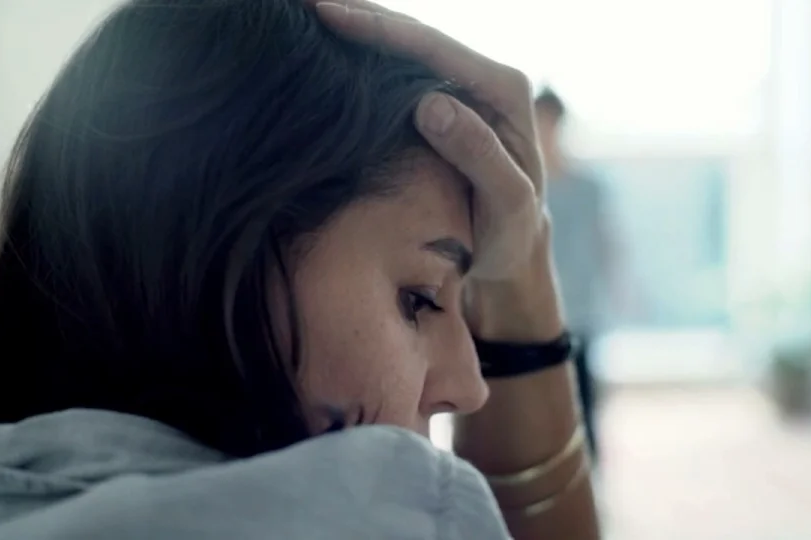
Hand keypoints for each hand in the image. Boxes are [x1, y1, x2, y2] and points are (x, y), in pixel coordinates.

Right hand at [314, 0, 563, 341]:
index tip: (326, 14)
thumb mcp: (508, 204)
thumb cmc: (510, 234)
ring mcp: (461, 88)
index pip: (433, 48)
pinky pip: (395, 70)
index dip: (378, 29)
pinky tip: (326, 49)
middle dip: (359, 12)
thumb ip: (480, 155)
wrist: (511, 250)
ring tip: (304, 15)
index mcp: (504, 90)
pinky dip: (361, 55)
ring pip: (402, 45)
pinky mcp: (441, 103)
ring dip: (356, 26)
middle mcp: (483, 78)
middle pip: (414, 32)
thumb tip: (428, 104)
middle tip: (299, 1)